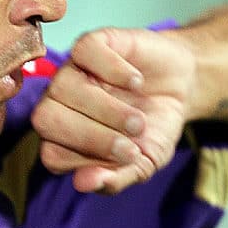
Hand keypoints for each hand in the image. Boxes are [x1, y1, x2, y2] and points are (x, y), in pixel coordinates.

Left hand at [30, 27, 196, 194]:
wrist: (181, 86)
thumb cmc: (154, 128)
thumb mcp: (144, 162)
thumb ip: (115, 178)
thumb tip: (81, 184)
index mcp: (64, 136)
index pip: (52, 154)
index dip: (87, 160)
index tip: (128, 157)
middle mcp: (59, 102)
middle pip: (45, 120)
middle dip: (89, 136)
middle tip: (131, 143)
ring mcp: (72, 70)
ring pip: (63, 87)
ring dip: (106, 108)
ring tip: (139, 119)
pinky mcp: (91, 43)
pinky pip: (85, 52)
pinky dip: (113, 70)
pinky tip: (136, 81)